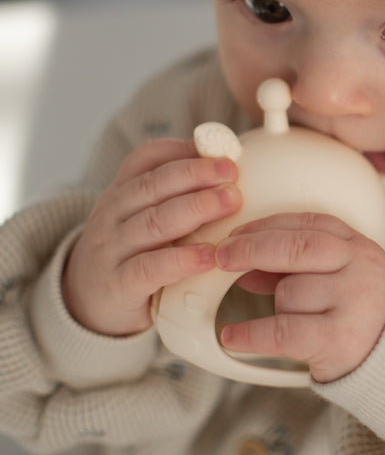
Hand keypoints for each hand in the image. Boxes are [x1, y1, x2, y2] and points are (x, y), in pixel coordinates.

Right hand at [62, 139, 240, 334]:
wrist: (81, 303)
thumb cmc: (128, 255)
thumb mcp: (141, 218)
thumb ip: (174, 198)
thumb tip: (226, 179)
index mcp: (121, 191)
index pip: (146, 158)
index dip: (184, 151)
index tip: (221, 151)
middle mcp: (112, 214)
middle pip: (153, 186)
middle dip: (196, 174)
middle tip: (232, 173)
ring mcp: (112, 249)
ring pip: (154, 222)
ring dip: (196, 208)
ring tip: (230, 202)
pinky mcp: (118, 284)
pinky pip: (150, 268)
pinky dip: (181, 260)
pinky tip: (209, 256)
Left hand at [215, 212, 384, 382]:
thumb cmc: (354, 314)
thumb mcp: (333, 279)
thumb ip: (293, 267)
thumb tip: (241, 264)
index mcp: (358, 246)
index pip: (308, 223)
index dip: (266, 225)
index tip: (235, 233)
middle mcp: (360, 267)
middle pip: (298, 247)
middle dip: (252, 248)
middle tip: (221, 256)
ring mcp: (353, 302)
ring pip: (290, 291)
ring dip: (277, 305)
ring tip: (289, 318)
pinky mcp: (340, 338)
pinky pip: (283, 331)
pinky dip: (251, 334)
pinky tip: (232, 337)